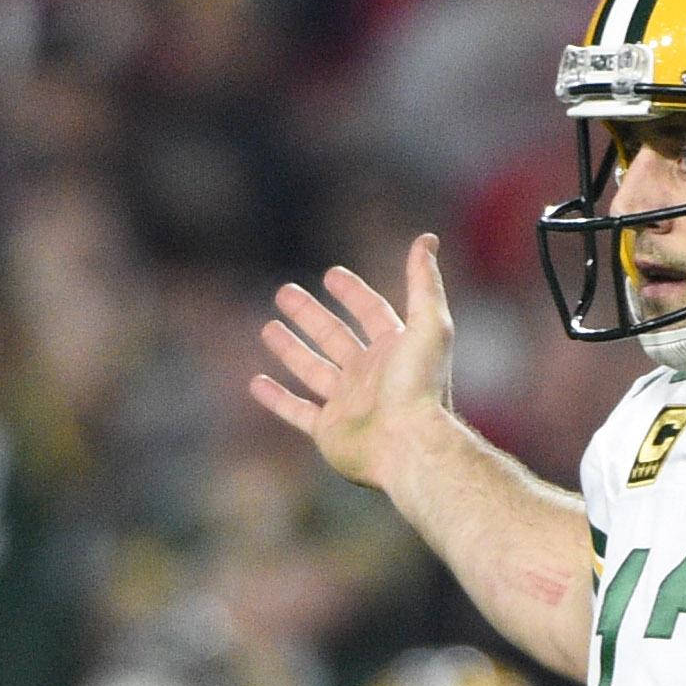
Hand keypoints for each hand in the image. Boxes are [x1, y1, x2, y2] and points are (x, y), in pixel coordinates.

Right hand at [250, 233, 454, 496]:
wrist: (411, 446)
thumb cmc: (421, 386)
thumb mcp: (429, 325)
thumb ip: (424, 283)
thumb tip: (427, 238)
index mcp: (394, 351)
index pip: (372, 314)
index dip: (353, 294)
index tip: (331, 274)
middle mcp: (371, 376)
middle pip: (335, 338)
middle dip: (311, 316)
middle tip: (284, 292)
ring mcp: (349, 404)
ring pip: (313, 370)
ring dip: (291, 349)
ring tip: (268, 328)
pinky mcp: (329, 432)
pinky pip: (297, 412)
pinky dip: (276, 398)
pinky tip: (256, 383)